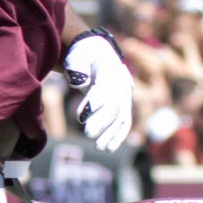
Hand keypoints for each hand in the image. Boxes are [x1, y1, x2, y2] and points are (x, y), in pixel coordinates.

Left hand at [62, 30, 134, 150]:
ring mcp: (125, 95)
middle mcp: (122, 84)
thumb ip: (77, 67)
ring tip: (99, 147)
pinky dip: (118, 136)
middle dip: (102, 121)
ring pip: (121, 116)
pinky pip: (123, 122)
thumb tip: (81, 82)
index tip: (81, 117)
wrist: (99, 54)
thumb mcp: (77, 56)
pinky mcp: (124, 106)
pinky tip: (109, 148)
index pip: (105, 88)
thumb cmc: (84, 56)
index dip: (94, 103)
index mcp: (110, 70)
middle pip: (115, 105)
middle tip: (88, 134)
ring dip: (111, 133)